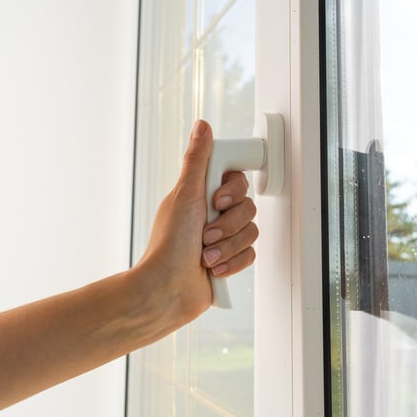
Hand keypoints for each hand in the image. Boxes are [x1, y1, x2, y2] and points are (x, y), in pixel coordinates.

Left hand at [136, 120, 258, 322]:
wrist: (166, 291)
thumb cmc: (168, 245)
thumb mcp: (185, 195)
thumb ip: (198, 160)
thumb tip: (202, 126)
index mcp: (200, 195)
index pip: (236, 180)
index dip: (232, 191)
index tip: (218, 200)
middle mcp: (211, 215)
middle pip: (247, 207)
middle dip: (228, 225)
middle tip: (205, 233)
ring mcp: (221, 239)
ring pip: (251, 232)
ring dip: (228, 246)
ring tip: (205, 256)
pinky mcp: (229, 260)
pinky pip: (250, 254)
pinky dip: (233, 263)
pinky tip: (214, 269)